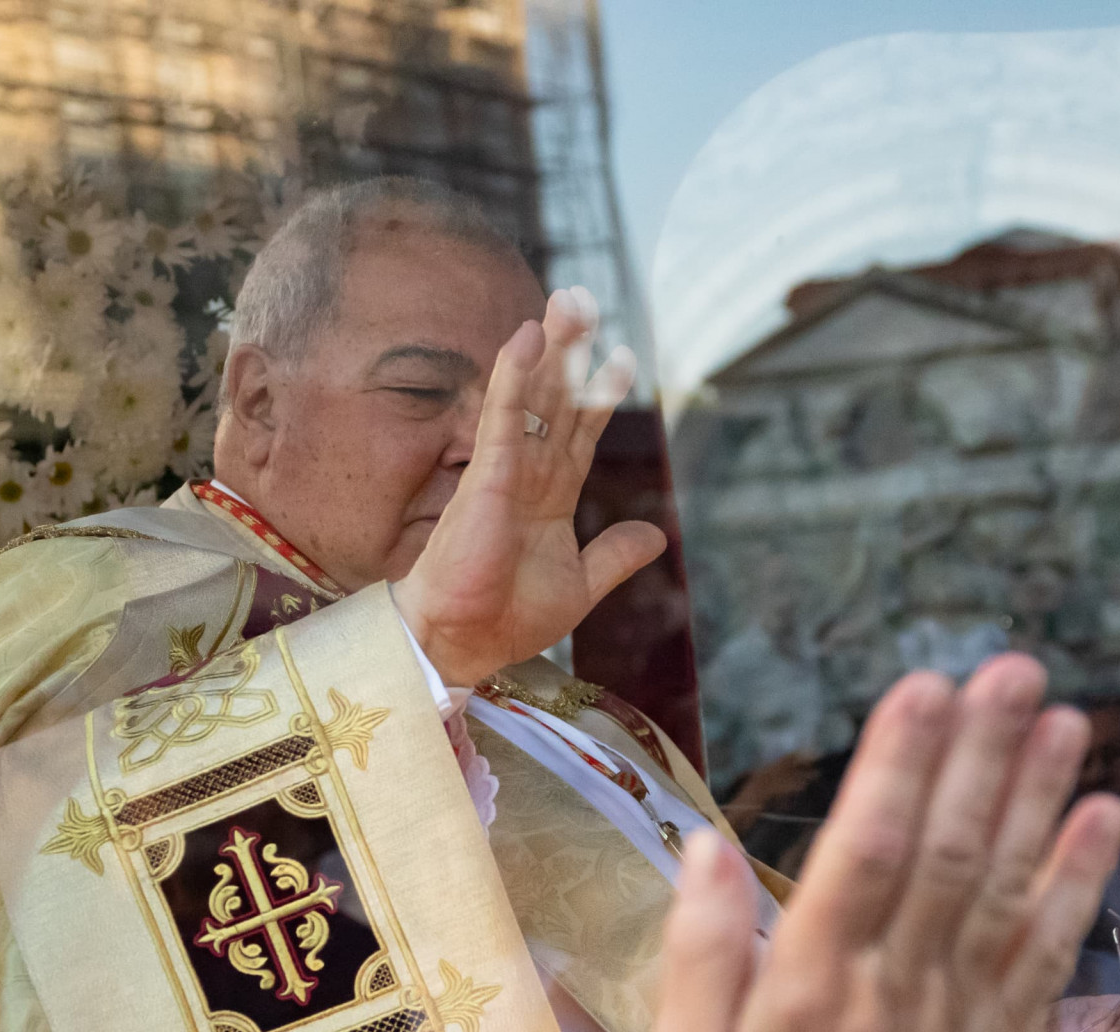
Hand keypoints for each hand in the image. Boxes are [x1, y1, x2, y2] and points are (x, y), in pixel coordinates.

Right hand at [392, 287, 663, 686]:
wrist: (464, 642)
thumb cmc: (507, 617)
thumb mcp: (579, 585)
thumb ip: (614, 555)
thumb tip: (655, 535)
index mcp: (548, 497)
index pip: (578, 434)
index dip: (599, 396)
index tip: (622, 359)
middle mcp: (527, 476)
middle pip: (555, 402)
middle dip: (571, 353)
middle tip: (584, 301)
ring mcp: (505, 472)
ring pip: (531, 398)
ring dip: (549, 349)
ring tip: (567, 301)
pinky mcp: (486, 478)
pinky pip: (502, 419)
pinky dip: (513, 378)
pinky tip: (525, 340)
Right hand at [652, 658, 1119, 1031]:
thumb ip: (698, 954)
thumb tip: (708, 847)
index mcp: (813, 989)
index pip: (865, 857)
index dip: (897, 769)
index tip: (922, 688)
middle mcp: (897, 990)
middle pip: (947, 853)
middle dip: (981, 755)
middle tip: (1011, 671)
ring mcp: (960, 1012)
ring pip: (1004, 887)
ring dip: (1038, 798)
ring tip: (1065, 717)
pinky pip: (1048, 949)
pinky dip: (1079, 880)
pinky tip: (1104, 815)